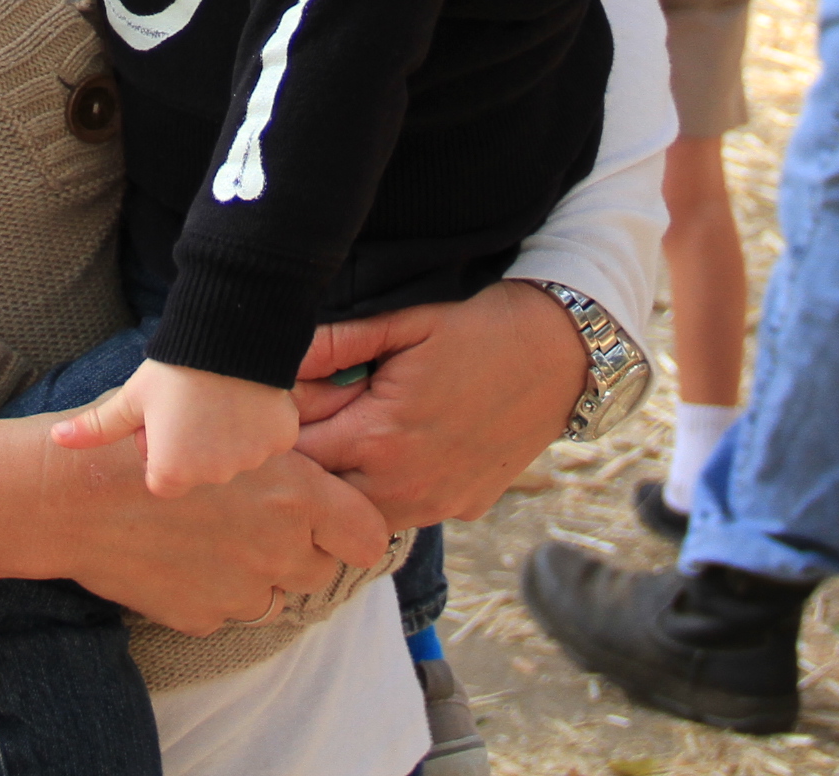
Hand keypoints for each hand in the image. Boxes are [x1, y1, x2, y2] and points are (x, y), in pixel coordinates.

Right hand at [0, 420, 390, 634]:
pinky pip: (223, 610)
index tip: (332, 525)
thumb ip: (281, 461)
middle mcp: (279, 548)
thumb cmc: (146, 445)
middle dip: (293, 552)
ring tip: (204, 535)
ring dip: (251, 573)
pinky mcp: (204, 617)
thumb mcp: (224, 432)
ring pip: (271, 594)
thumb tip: (311, 472)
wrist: (72, 496)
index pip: (368, 536)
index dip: (351, 531)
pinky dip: (206, 591)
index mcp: (296, 495)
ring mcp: (242, 589)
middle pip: (318, 570)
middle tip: (249, 523)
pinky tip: (174, 556)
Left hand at [51, 358, 298, 496]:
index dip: (159, 449)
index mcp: (173, 473)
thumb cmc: (173, 369)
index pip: (161, 479)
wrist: (229, 334)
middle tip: (190, 401)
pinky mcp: (280, 440)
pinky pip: (265, 439)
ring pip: (234, 454)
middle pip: (199, 469)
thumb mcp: (131, 398)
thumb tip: (57, 440)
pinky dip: (257, 423)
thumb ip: (95, 427)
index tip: (162, 419)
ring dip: (225, 433)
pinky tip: (246, 394)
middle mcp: (215, 476)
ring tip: (218, 393)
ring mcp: (252, 460)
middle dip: (193, 443)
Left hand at [289, 280, 581, 529]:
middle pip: (321, 496)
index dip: (281, 432)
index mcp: (379, 439)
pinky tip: (399, 449)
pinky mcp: (460, 511)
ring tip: (356, 432)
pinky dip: (387, 490)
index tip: (282, 406)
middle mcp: (403, 487)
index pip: (295, 459)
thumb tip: (277, 361)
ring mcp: (435, 506)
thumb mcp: (403, 326)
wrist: (561, 355)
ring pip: (360, 513)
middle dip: (308, 464)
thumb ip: (335, 346)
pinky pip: (403, 513)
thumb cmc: (478, 331)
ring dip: (346, 482)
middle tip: (317, 419)